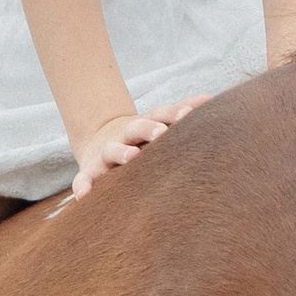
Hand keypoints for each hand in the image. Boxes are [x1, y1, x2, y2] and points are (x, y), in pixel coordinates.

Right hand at [68, 93, 210, 198]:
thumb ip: (183, 111)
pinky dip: (82, 185)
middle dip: (149, 129)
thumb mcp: (161, 124)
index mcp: (147, 124)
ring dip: (121, 152)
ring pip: (112, 150)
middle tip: (162, 133)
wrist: (102, 141)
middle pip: (137, 128)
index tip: (188, 114)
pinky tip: (83, 196)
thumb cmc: (144, 139)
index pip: (161, 114)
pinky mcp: (91, 169)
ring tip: (131, 158)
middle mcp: (127, 135)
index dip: (174, 114)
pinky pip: (84, 177)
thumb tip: (213, 99)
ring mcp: (108, 152)